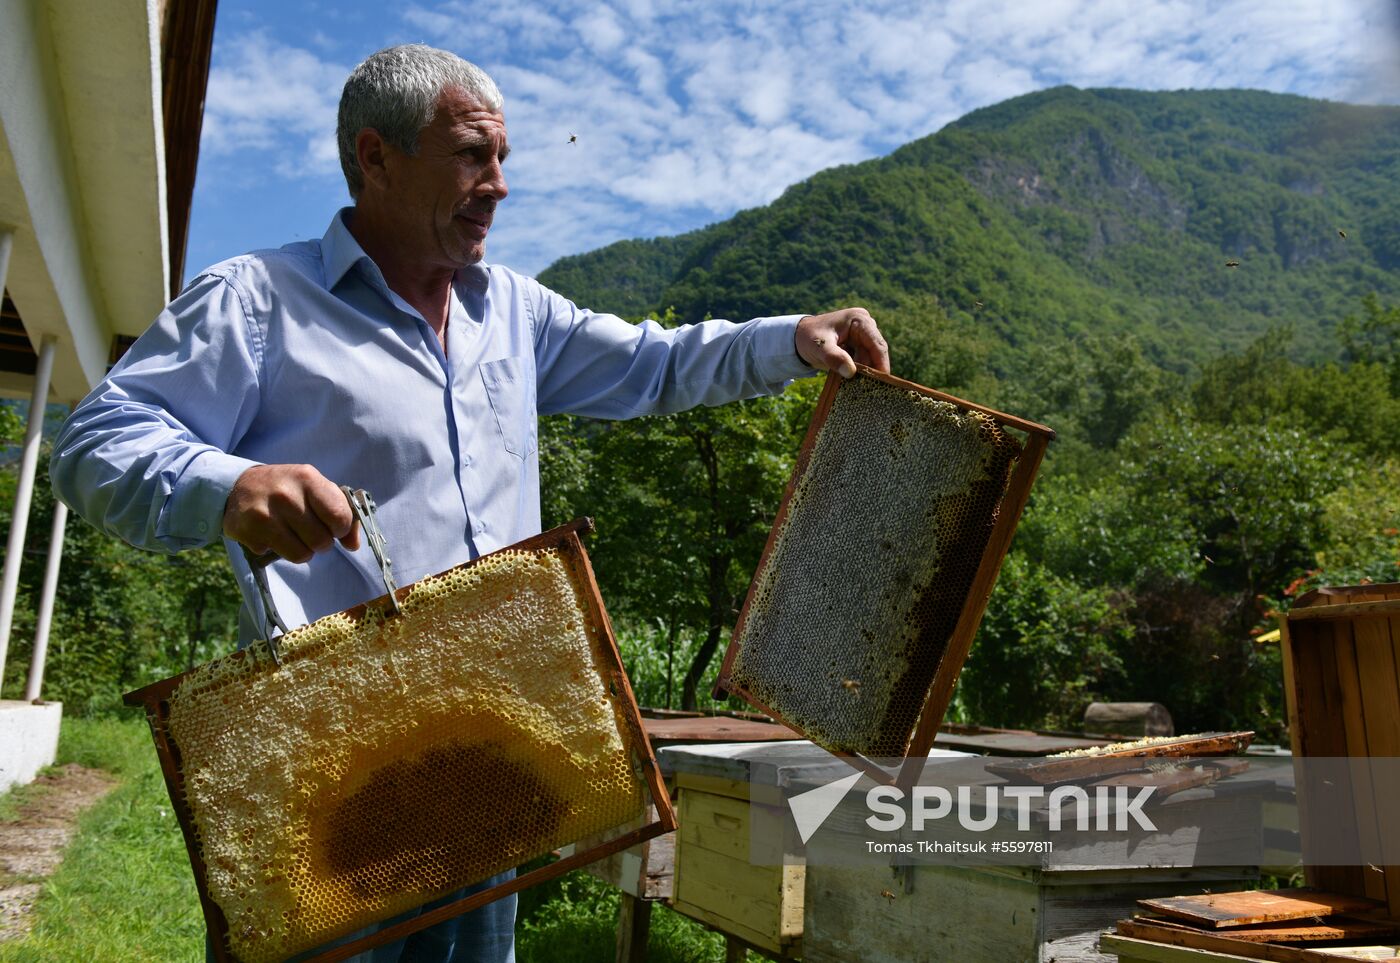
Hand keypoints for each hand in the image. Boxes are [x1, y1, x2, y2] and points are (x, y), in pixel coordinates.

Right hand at [223, 464, 359, 562]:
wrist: (238, 485)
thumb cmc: (287, 488)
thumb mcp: (315, 488)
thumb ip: (341, 512)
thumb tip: (353, 544)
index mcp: (307, 478)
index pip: (339, 517)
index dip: (341, 528)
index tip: (334, 526)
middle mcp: (286, 495)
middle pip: (322, 541)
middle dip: (321, 541)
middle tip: (309, 531)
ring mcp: (264, 514)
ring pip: (302, 555)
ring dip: (302, 550)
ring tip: (292, 534)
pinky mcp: (247, 532)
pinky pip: (277, 556)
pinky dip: (278, 550)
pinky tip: (270, 533)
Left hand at [795, 307, 889, 377]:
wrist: (798, 338)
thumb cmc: (809, 337)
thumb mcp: (820, 347)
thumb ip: (834, 358)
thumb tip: (851, 373)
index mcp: (859, 319)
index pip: (877, 343)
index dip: (881, 362)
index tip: (883, 381)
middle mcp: (865, 325)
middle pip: (876, 351)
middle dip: (872, 369)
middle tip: (869, 388)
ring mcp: (863, 335)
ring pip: (871, 358)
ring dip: (865, 371)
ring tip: (858, 386)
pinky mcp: (858, 345)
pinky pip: (864, 360)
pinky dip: (860, 371)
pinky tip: (854, 382)